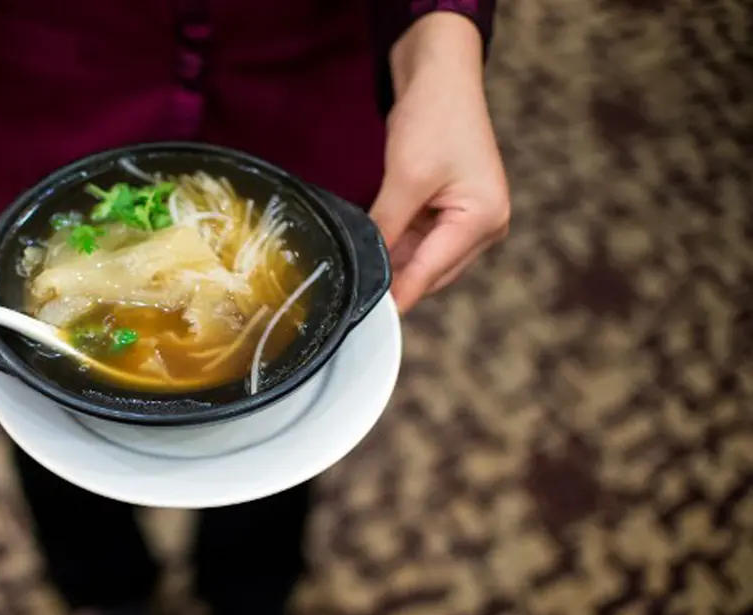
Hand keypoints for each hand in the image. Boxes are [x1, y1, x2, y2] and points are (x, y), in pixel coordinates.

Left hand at [370, 13, 509, 312]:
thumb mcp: (405, 179)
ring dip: (392, 262)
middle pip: (429, 272)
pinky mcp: (451, 209)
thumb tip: (365, 270)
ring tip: (354, 273)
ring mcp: (470, 218)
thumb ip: (386, 229)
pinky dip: (395, 244)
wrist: (440, 74)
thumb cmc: (433, 118)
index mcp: (484, 220)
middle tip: (349, 298)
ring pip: (421, 259)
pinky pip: (419, 240)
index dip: (395, 296)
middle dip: (393, 280)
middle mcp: (484, 226)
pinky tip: (369, 247)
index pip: (429, 273)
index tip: (364, 320)